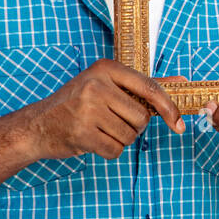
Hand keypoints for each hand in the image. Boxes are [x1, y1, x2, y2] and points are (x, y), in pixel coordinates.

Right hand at [22, 58, 184, 160]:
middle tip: (112, 122)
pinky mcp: (81, 133)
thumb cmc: (78, 104)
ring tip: (100, 130)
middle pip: (141, 117)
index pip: (150, 88)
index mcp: (106, 68)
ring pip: (130, 135)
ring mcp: (87, 109)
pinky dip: (109, 150)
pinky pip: (115, 150)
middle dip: (134, 127)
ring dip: (120, 139)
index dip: (169, 108)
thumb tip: (181, 82)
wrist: (37, 125)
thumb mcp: (108, 85)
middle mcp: (96, 85)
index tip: (179, 124)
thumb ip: (145, 85)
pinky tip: (93, 141)